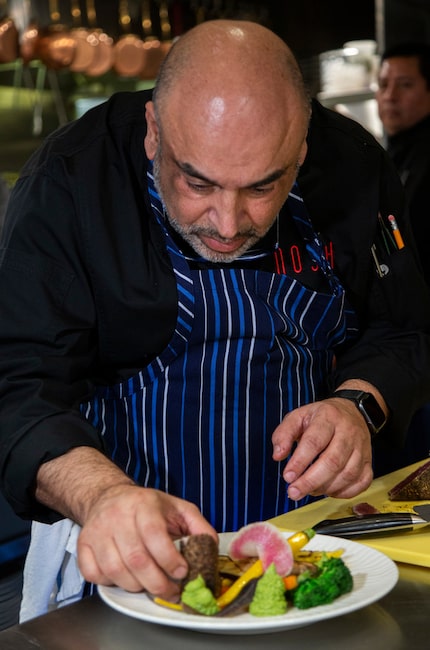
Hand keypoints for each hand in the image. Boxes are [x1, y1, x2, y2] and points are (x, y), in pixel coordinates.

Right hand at [36, 448, 215, 600]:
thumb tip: (211, 548)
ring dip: (137, 586)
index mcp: (144, 504)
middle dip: (157, 583)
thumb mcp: (178, 507)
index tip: (181, 572)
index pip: (154, 535)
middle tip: (171, 592)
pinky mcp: (83, 545)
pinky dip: (111, 583)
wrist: (109, 497)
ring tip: (150, 585)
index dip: (169, 559)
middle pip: (135, 559)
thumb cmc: (147, 506)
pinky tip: (125, 577)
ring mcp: (97, 531)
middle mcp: (117, 516)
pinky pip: (95, 574)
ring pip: (115, 570)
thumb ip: (198, 526)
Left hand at [272, 396, 372, 500]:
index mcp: (328, 417)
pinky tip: (329, 491)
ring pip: (347, 474)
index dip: (300, 462)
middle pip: (332, 461)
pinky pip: (362, 482)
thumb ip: (283, 434)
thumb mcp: (297, 416)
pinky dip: (345, 492)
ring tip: (308, 490)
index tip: (287, 476)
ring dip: (325, 488)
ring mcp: (361, 448)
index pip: (314, 442)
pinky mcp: (369, 461)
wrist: (351, 411)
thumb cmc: (321, 417)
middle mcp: (348, 432)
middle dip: (310, 481)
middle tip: (294, 492)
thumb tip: (278, 455)